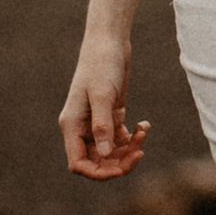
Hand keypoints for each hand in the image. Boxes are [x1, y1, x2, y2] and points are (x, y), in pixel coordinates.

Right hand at [60, 34, 148, 178]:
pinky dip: (133, 137)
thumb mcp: (103, 94)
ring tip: (143, 132)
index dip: (97, 172)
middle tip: (140, 151)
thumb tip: (104, 155)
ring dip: (129, 149)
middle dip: (119, 161)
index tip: (120, 168)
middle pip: (97, 161)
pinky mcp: (110, 116)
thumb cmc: (102, 64)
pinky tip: (144, 125)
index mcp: (72, 125)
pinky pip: (120, 139)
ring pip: (111, 152)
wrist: (110, 42)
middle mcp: (82, 128)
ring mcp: (96, 123)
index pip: (78, 163)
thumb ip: (103, 125)